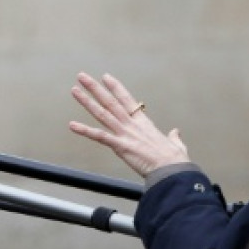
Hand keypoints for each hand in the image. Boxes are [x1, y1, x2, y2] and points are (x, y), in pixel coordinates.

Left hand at [68, 71, 188, 177]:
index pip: (127, 100)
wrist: (174, 171)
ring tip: (74, 90)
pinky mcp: (120, 146)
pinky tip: (72, 125)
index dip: (115, 88)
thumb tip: (175, 132)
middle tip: (82, 76)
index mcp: (144, 123)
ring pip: (102, 114)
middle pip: (110, 102)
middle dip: (95, 88)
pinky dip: (85, 130)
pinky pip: (99, 136)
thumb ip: (173, 137)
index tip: (105, 77)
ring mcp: (125, 134)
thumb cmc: (175, 161)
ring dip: (87, 102)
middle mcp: (132, 125)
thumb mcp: (176, 145)